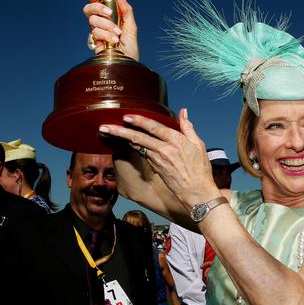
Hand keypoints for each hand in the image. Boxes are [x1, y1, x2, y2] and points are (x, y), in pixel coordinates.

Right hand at [83, 0, 139, 59]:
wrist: (127, 63)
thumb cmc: (130, 48)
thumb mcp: (132, 27)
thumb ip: (127, 11)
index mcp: (111, 17)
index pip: (98, 4)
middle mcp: (102, 23)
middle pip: (89, 9)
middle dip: (98, 8)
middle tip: (109, 14)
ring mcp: (97, 32)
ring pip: (92, 20)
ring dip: (107, 25)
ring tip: (117, 34)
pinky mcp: (94, 42)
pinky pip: (95, 32)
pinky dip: (106, 35)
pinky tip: (113, 41)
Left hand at [99, 109, 219, 207]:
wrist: (196, 192)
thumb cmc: (200, 169)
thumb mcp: (198, 144)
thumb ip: (188, 127)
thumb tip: (183, 112)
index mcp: (175, 141)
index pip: (153, 127)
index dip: (138, 121)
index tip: (125, 116)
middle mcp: (163, 150)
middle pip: (137, 138)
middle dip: (119, 132)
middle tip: (103, 127)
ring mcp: (157, 160)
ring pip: (137, 146)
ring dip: (122, 139)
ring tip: (108, 133)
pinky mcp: (154, 168)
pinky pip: (142, 154)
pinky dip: (134, 147)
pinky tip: (126, 142)